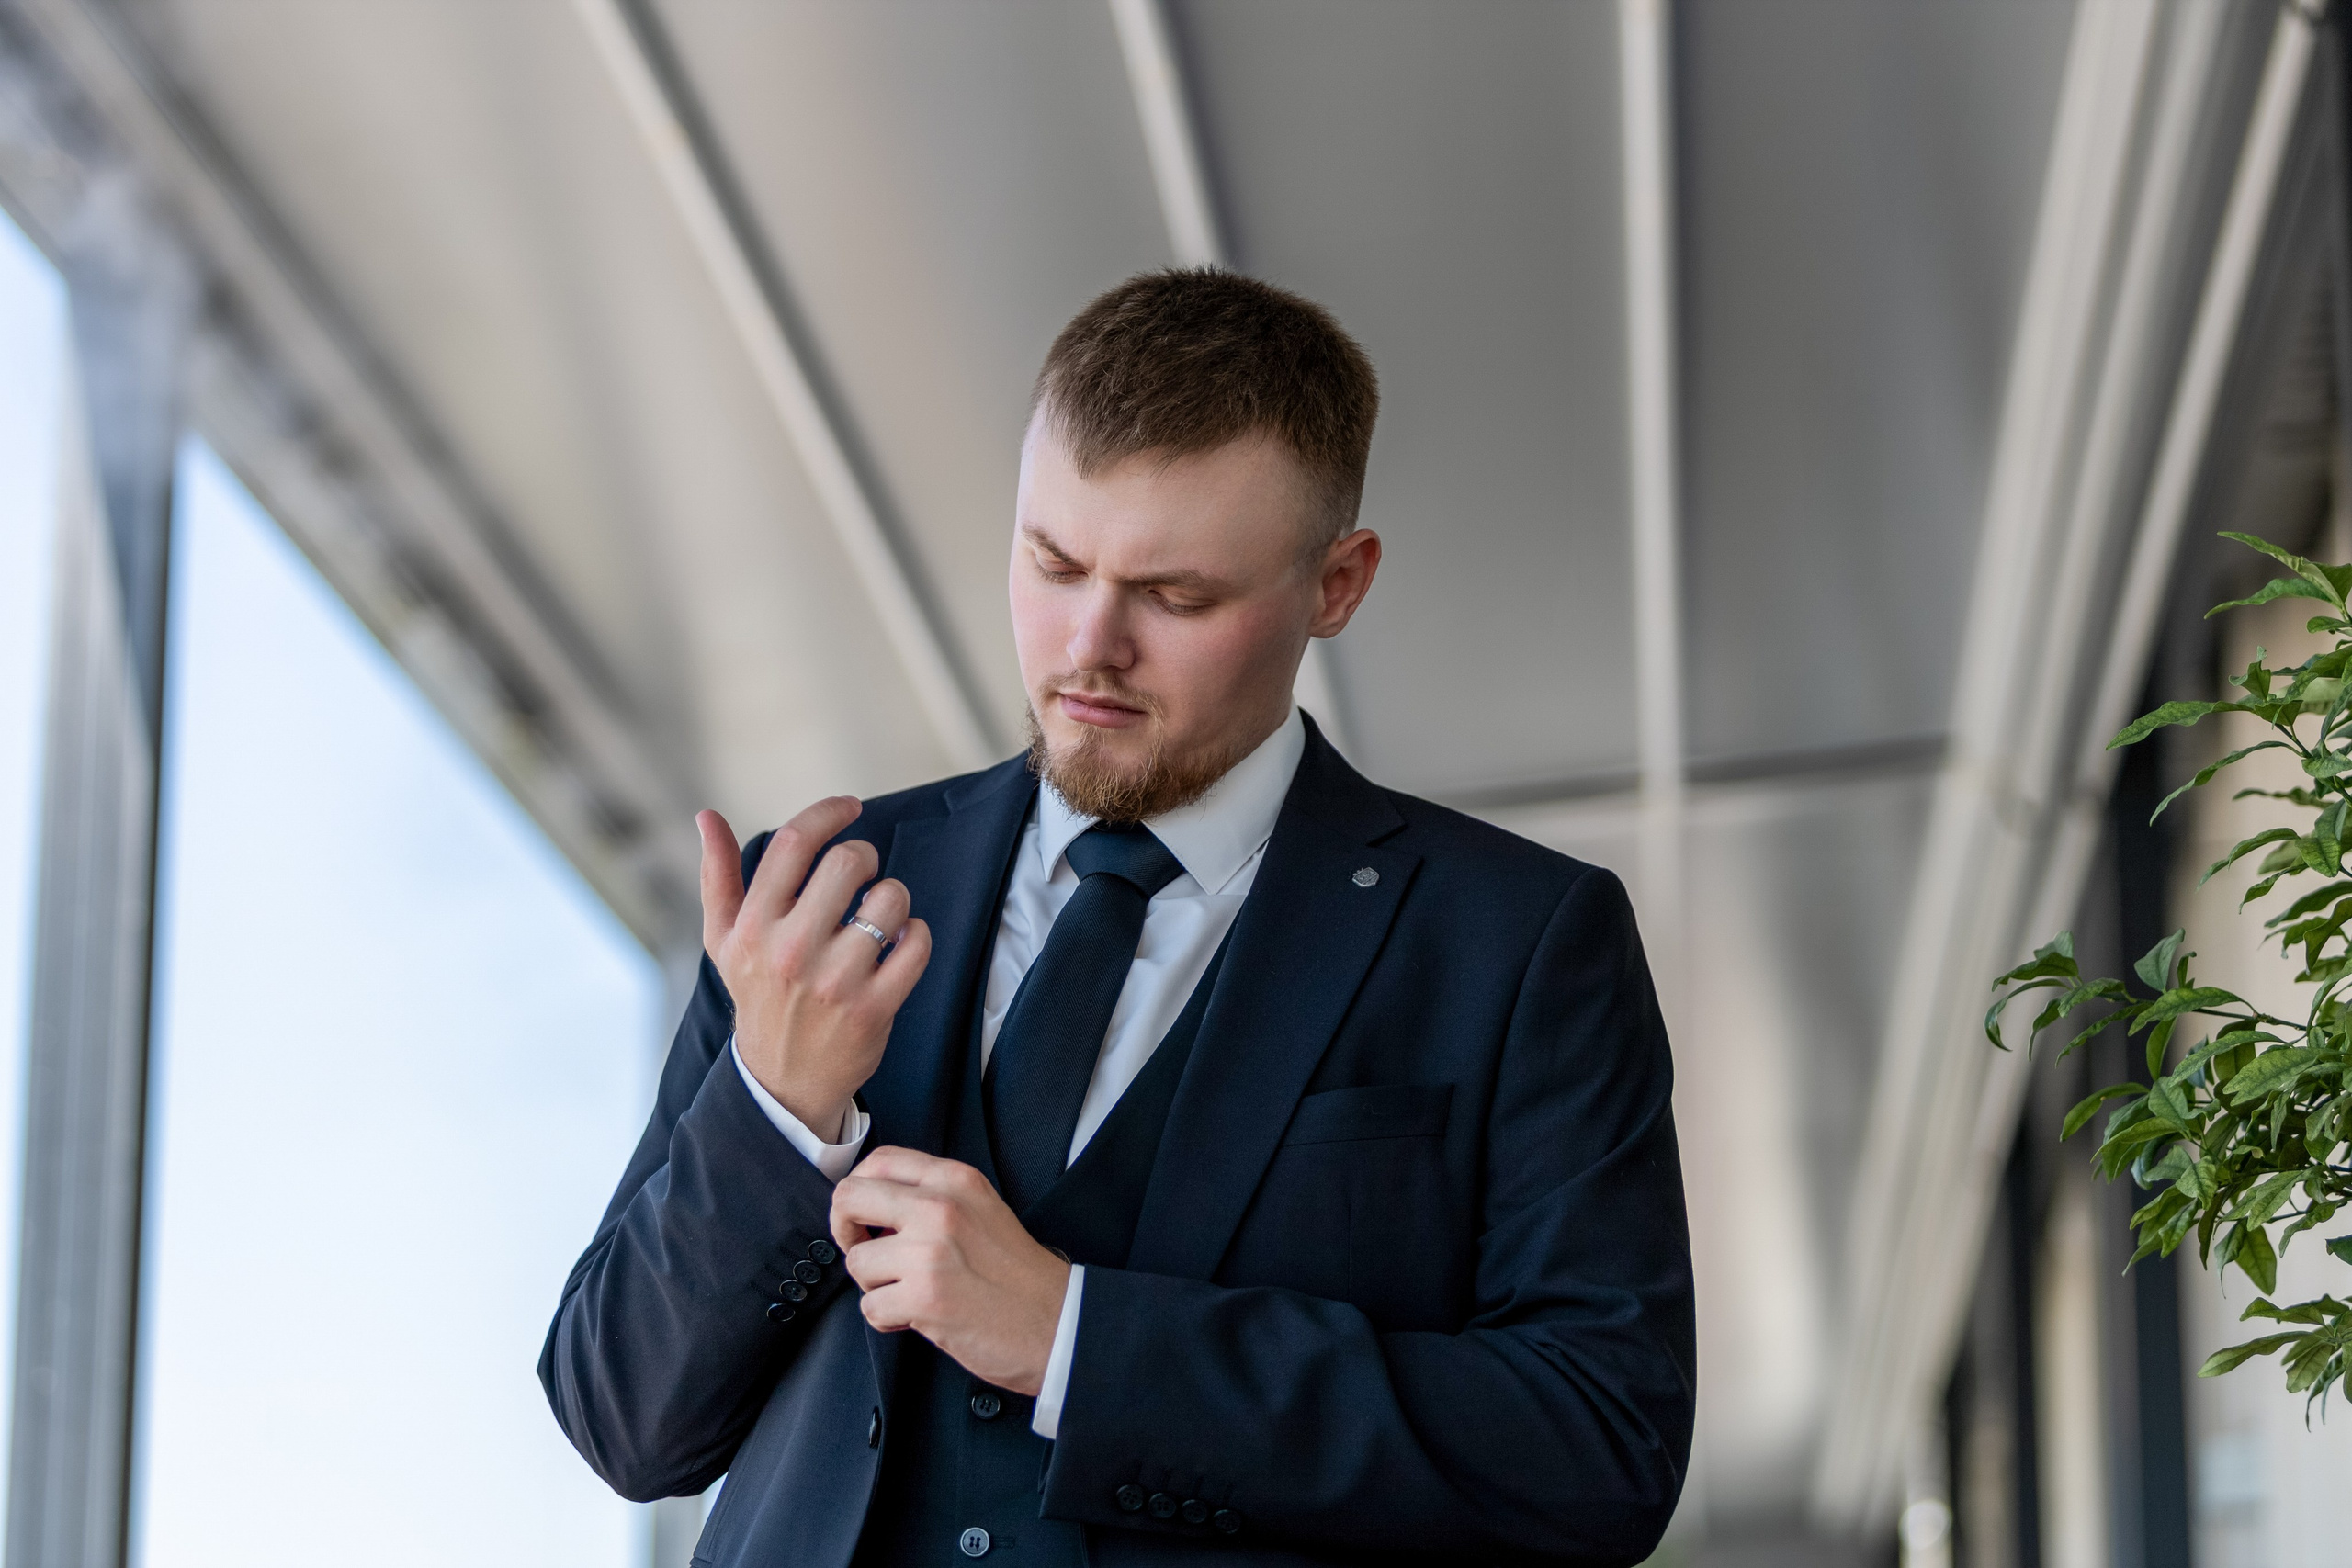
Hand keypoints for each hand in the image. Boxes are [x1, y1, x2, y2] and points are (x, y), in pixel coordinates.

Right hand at [698, 800, 931, 1139]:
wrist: (781, 1080)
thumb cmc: (759, 995)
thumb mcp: (724, 940)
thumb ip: (717, 876)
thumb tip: (706, 817)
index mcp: (753, 926)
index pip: (794, 843)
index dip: (828, 813)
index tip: (850, 808)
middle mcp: (791, 951)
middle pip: (849, 862)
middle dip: (864, 859)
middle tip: (861, 879)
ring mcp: (835, 980)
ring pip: (890, 899)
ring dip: (893, 899)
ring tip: (878, 917)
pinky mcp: (874, 1007)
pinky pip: (916, 943)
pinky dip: (916, 935)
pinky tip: (898, 945)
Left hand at [832, 1148, 1070, 1395]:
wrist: (1056, 1321)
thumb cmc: (1016, 1273)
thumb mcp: (980, 1209)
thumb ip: (932, 1196)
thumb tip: (872, 1206)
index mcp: (955, 1179)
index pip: (878, 1161)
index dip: (859, 1192)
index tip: (867, 1219)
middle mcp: (940, 1206)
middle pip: (849, 1197)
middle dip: (844, 1230)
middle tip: (868, 1253)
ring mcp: (931, 1251)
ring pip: (857, 1261)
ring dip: (875, 1286)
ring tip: (910, 1293)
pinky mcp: (925, 1296)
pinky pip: (870, 1306)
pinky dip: (887, 1319)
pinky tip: (918, 1317)